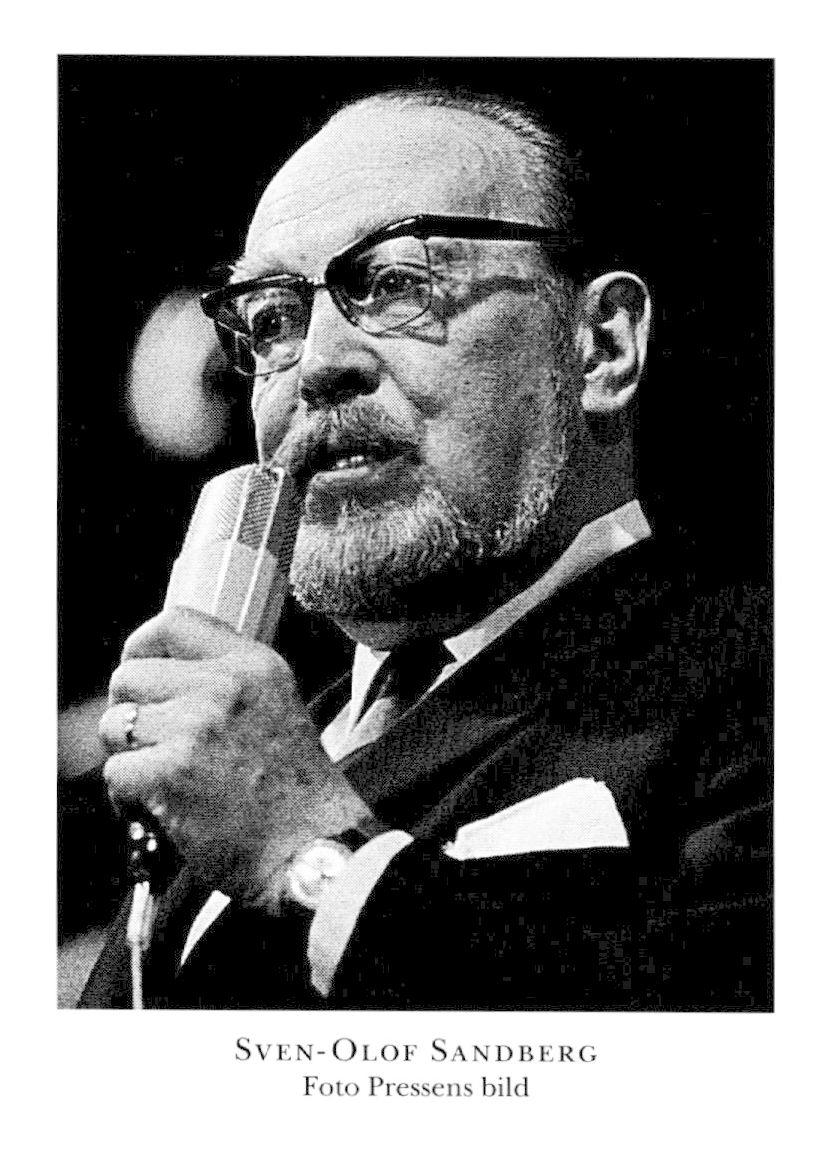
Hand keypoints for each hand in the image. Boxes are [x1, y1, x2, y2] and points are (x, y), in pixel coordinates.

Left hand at [99, 607, 370, 910]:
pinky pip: (115, 773)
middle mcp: (224, 686)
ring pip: (115, 724)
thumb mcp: (278, 708)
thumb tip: (158, 677)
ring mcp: (195, 726)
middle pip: (129, 674)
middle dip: (130, 713)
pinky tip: (160, 809)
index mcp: (254, 665)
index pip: (173, 622)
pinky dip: (127, 798)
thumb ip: (226, 683)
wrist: (313, 851)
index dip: (141, 647)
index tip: (142, 677)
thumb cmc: (297, 796)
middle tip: (152, 745)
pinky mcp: (170, 772)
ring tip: (162, 781)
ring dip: (128, 757)